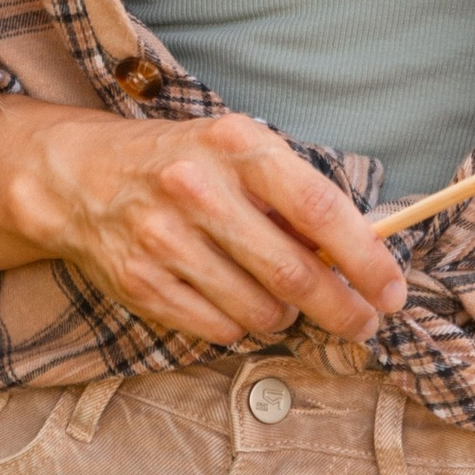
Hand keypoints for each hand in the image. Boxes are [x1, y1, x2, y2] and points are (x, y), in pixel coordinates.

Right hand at [0, 92, 408, 348]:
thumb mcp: (242, 152)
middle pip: (294, 275)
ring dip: (287, 319)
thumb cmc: (186, 162)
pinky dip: (242, 328)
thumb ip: (299, 197)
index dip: (366, 259)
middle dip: (342, 311)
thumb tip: (368, 255)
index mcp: (236, 144)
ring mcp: (163, 239)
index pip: (319, 209)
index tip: (393, 292)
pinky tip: (238, 303)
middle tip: (361, 323)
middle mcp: (197, 188)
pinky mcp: (140, 283)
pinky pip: (219, 330)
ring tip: (284, 302)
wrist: (82, 177)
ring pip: (260, 312)